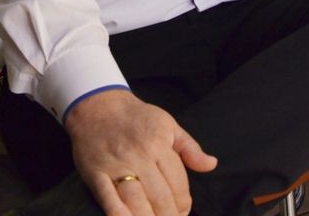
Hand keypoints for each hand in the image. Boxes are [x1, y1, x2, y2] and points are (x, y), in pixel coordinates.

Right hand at [65, 89, 216, 215]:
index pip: (178, 184)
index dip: (184, 204)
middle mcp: (139, 156)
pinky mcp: (96, 174)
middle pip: (160, 198)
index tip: (183, 211)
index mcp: (158, 144)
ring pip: (137, 203)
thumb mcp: (167, 124)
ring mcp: (116, 166)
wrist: (98, 104)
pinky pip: (109, 200)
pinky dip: (120, 215)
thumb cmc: (136, 117)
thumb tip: (211, 164)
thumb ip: (190, 148)